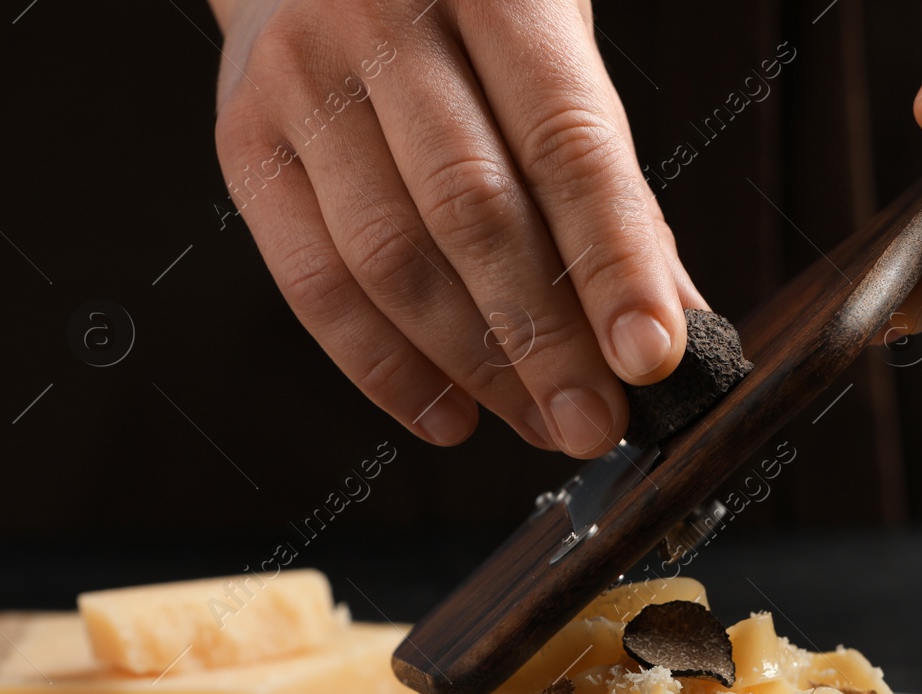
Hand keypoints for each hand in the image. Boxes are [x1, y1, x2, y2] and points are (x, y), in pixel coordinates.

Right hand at [207, 0, 702, 456]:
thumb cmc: (470, 14)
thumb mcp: (561, 59)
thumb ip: (613, 184)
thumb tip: (677, 321)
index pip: (566, 146)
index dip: (614, 262)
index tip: (653, 358)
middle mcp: (382, 17)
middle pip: (474, 212)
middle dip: (546, 341)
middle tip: (594, 424)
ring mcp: (302, 78)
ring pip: (392, 259)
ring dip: (476, 367)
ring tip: (540, 425)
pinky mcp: (245, 139)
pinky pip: (315, 283)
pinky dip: (386, 369)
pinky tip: (450, 415)